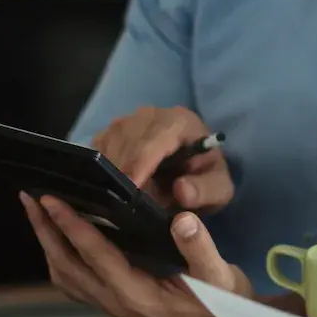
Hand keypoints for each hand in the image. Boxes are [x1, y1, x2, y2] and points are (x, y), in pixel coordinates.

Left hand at [20, 192, 257, 316]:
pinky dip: (60, 257)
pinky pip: (75, 282)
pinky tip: (60, 238)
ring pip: (65, 276)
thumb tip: (182, 219)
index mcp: (138, 294)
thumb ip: (200, 248)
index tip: (52, 200)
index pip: (96, 256)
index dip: (72, 226)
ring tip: (38, 212)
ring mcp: (111, 306)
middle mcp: (116, 303)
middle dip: (46, 231)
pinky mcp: (113, 303)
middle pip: (67, 266)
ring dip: (48, 244)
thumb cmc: (221, 305)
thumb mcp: (220, 276)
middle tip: (30, 197)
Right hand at [90, 105, 232, 213]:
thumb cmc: (204, 178)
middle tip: (123, 202)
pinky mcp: (112, 131)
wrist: (192, 171)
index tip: (132, 189)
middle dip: (124, 170)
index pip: (154, 139)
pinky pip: (98, 146)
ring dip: (111, 169)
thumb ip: (205, 190)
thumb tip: (181, 190)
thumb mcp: (218, 190)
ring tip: (118, 197)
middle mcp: (152, 114)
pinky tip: (108, 186)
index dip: (140, 164)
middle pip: (126, 138)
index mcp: (180, 121)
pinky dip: (100, 166)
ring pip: (109, 141)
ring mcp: (129, 120)